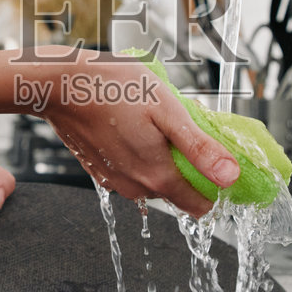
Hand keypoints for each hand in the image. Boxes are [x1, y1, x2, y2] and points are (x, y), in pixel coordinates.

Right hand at [31, 52, 238, 217]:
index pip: (199, 207)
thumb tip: (231, 177)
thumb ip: (200, 148)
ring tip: (153, 120)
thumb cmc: (113, 88)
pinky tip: (132, 123)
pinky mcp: (99, 170)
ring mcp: (114, 181)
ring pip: (153, 179)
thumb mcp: (167, 110)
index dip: (213, 187)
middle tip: (181, 126)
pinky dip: (138, 153)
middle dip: (185, 164)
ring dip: (161, 157)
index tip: (216, 161)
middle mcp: (134, 188)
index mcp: (156, 177)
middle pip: (177, 190)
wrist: (60, 84)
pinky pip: (131, 170)